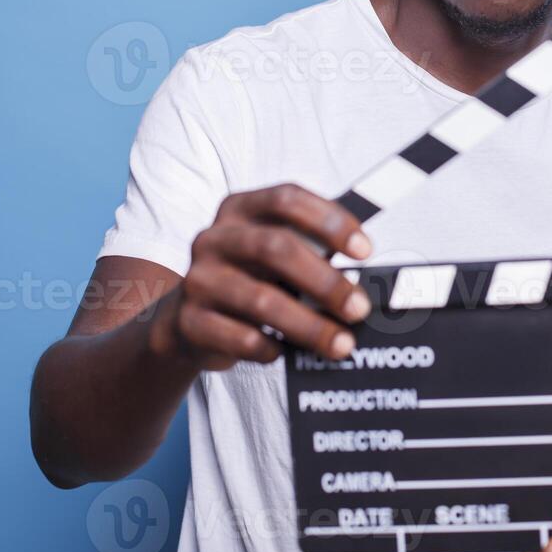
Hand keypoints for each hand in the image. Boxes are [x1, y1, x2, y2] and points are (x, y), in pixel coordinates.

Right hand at [148, 183, 373, 369]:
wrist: (184, 320)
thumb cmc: (250, 280)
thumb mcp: (274, 256)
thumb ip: (312, 254)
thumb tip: (367, 280)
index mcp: (239, 209)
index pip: (286, 199)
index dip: (330, 221)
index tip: (365, 250)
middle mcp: (214, 238)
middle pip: (275, 248)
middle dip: (326, 281)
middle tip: (359, 308)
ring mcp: (197, 280)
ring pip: (261, 300)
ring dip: (310, 325)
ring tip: (342, 344)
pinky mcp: (189, 322)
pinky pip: (241, 338)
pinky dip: (271, 348)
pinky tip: (285, 352)